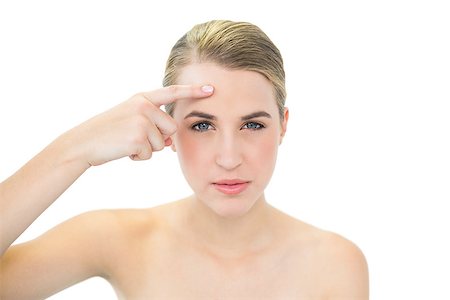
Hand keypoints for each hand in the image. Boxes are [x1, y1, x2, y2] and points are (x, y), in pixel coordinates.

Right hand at [64, 85, 213, 166]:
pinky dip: (138, 157)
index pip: (171, 92)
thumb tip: (171, 143)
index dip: (192, 91)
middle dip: (158, 139)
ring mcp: (141, 120)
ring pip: (162, 144)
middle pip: (172, 128)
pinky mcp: (138, 136)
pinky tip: (123, 150)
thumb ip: (152, 125)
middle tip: (133, 138)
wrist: (83, 143)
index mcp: (142, 98)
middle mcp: (143, 105)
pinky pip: (150, 154)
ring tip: (125, 143)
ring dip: (146, 149)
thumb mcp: (131, 121)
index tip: (211, 89)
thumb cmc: (108, 134)